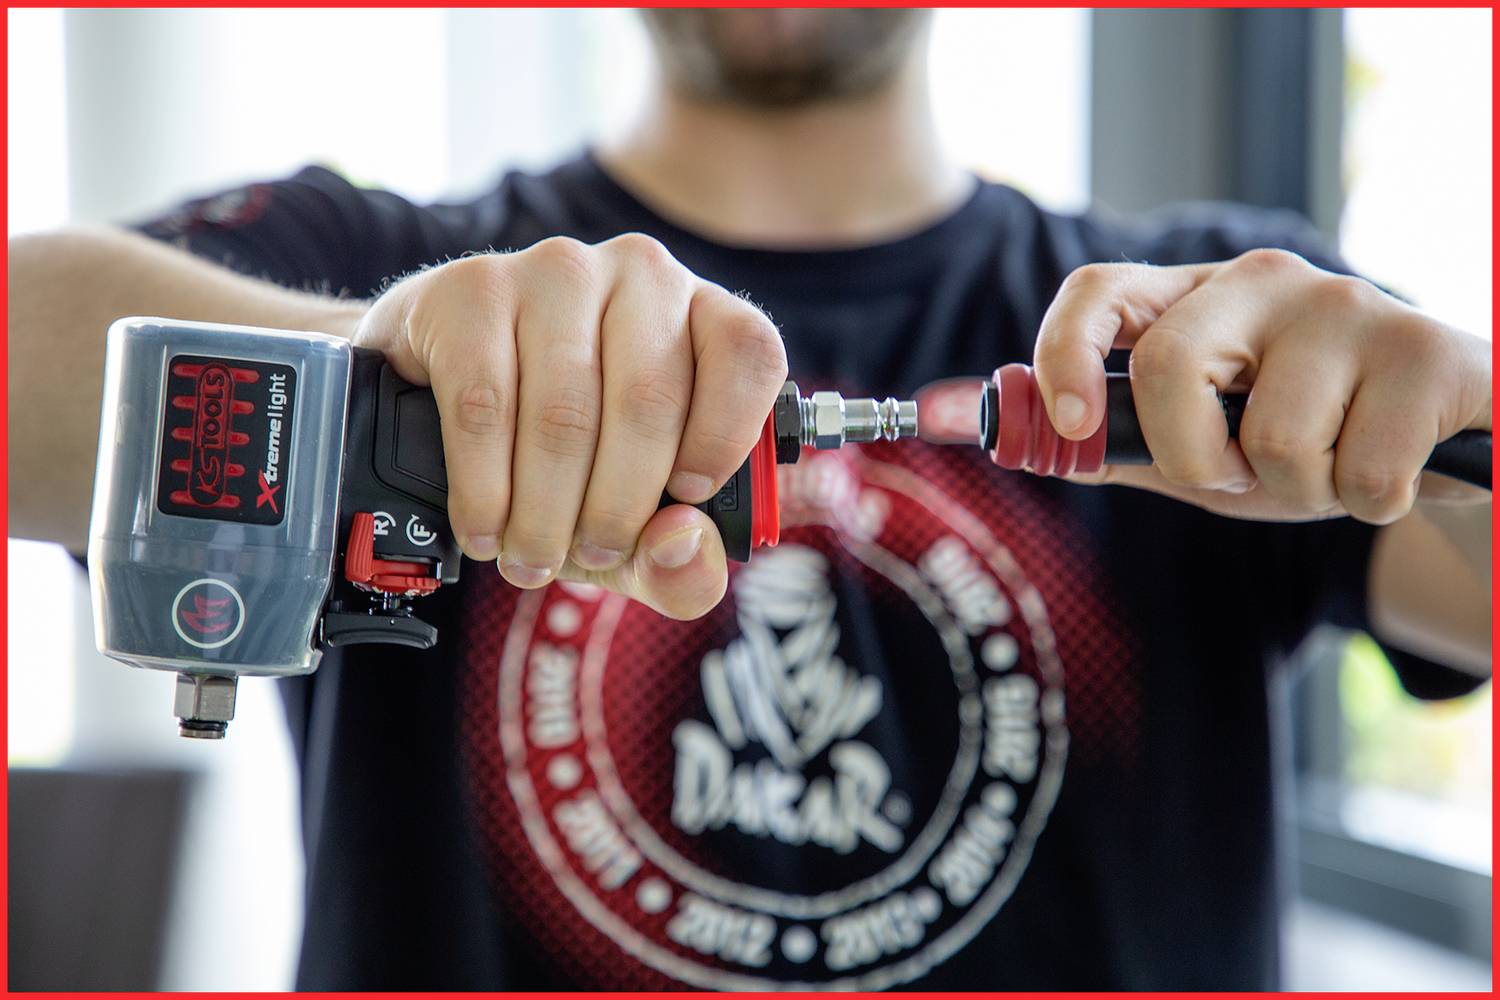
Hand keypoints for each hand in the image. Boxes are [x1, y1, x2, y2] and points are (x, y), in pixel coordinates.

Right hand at [353, 234, 787, 617]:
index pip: (748, 352)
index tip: (688, 496)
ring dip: (545, 513)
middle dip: (617, 509)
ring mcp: (555, 272)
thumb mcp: (638, 522)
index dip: (726, 434)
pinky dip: (485, 487)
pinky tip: (485, 527)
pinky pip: (486, 405)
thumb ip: (683, 559)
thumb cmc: (568, 456)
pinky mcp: (473, 290)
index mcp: (702, 314)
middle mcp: (639, 274)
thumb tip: (683, 545)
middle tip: (592, 559)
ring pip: (564, 413)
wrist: (445, 390)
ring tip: (531, 558)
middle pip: (649, 402)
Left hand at [1032, 249, 1491, 522]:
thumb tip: (1015, 447)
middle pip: (1169, 365)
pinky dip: (1371, 503)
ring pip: (1273, 441)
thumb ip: (1120, 446)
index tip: (1068, 424)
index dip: (1064, 353)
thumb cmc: (1318, 442)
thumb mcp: (1207, 448)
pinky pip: (1360, 474)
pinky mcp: (1427, 350)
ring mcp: (1349, 303)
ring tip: (1338, 465)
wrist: (1462, 449)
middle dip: (1194, 458)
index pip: (1100, 291)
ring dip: (1301, 494)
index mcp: (1200, 298)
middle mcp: (1267, 280)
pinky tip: (1399, 470)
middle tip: (1242, 474)